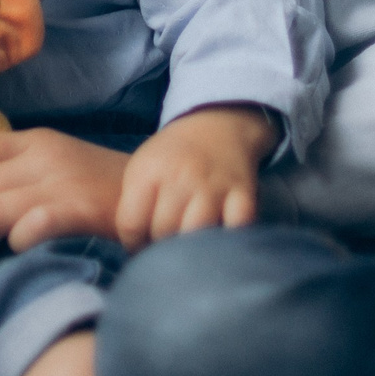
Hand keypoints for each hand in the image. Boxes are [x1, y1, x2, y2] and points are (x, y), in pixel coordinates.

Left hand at [0, 129, 129, 288]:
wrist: (165, 194)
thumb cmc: (98, 196)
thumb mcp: (49, 176)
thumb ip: (6, 190)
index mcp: (28, 144)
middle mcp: (40, 157)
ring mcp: (63, 182)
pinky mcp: (86, 209)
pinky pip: (42, 220)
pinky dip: (19, 235)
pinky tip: (4, 256)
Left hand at [116, 105, 275, 250]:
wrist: (216, 126)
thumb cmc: (172, 156)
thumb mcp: (142, 167)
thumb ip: (133, 204)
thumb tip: (133, 249)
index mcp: (150, 170)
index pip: (131, 223)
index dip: (132, 243)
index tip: (140, 246)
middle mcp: (181, 176)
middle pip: (163, 231)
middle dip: (160, 248)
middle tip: (164, 248)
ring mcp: (214, 185)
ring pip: (196, 233)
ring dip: (190, 248)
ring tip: (186, 248)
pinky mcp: (243, 193)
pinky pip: (235, 228)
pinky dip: (227, 238)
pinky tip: (217, 238)